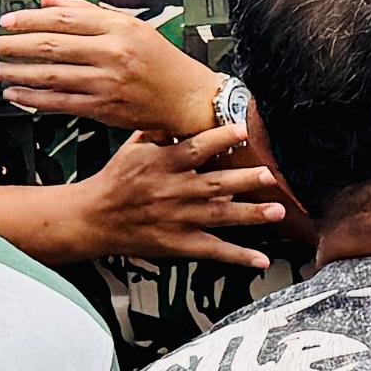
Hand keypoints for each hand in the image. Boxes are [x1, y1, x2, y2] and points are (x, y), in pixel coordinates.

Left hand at [0, 0, 222, 136]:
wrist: (186, 98)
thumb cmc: (158, 59)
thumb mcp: (129, 25)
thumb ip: (86, 12)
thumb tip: (46, 0)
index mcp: (117, 27)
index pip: (64, 20)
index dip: (29, 20)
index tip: (5, 21)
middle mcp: (112, 53)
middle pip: (52, 46)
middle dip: (14, 46)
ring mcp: (107, 83)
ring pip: (52, 76)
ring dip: (18, 74)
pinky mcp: (104, 109)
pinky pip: (60, 103)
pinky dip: (34, 99)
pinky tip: (15, 94)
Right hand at [73, 124, 292, 269]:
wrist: (93, 219)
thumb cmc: (116, 180)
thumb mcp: (133, 148)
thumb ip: (160, 131)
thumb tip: (182, 111)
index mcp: (161, 164)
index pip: (195, 149)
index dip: (220, 139)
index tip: (242, 129)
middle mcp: (172, 192)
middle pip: (214, 184)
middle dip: (244, 179)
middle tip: (269, 175)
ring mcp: (178, 220)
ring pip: (220, 216)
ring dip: (251, 214)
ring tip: (277, 211)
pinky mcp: (179, 244)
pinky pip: (213, 251)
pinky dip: (238, 256)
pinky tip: (261, 259)